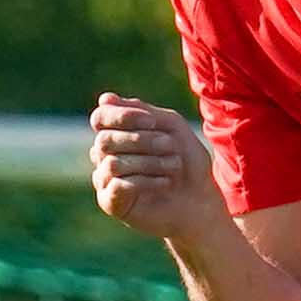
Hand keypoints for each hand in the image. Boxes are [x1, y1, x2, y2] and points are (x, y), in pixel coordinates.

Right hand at [87, 93, 226, 243]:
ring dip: (150, 162)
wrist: (199, 199)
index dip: (123, 116)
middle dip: (142, 140)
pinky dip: (146, 181)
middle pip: (105, 140)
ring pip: (112, 163)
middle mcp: (105, 155)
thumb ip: (141, 111)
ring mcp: (105, 179)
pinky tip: (165, 183)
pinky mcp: (110, 202)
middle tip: (170, 146)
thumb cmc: (186, 161)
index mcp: (116, 133)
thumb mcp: (170, 127)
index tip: (153, 121)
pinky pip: (117, 185)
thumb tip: (105, 98)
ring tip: (174, 166)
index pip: (101, 117)